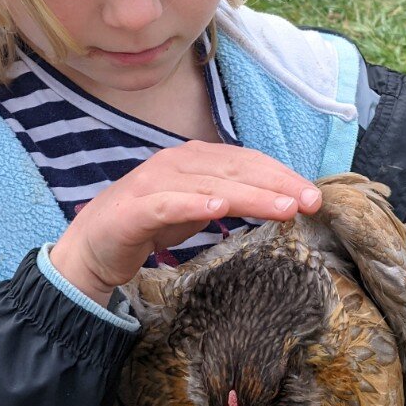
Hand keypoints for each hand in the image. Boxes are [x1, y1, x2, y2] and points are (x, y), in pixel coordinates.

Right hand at [49, 142, 321, 306]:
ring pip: (210, 186)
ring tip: (282, 207)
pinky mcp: (134, 209)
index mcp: (193, 159)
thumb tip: (279, 199)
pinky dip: (193, 204)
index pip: (246, 161)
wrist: (92, 246)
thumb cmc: (148, 223)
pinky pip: (168, 204)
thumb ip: (230, 198)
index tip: (313, 195)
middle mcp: (175, 163)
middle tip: (311, 201)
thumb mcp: (197, 208)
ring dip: (249, 195)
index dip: (281, 175)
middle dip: (277, 184)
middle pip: (235, 169)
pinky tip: (218, 209)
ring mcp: (153, 183)